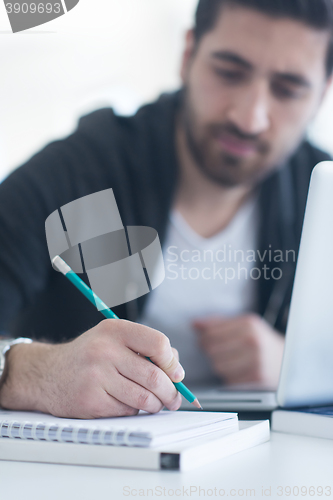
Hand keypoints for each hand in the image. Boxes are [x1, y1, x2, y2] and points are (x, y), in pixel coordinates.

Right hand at [0, 319, 183, 417]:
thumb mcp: (114, 340)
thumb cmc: (90, 357)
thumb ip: (146, 348)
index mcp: (115, 330)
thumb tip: (177, 370)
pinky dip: (133, 411)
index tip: (176, 374)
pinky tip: (125, 404)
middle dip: (171, 393)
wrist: (48, 374)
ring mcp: (96, 376)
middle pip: (155, 376)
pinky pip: (127, 411)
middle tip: (174, 399)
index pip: (158, 343)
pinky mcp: (91, 400)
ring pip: (144, 398)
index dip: (172, 362)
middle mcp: (105, 350)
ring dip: (155, 405)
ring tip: (154, 403)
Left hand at [193, 314, 284, 386]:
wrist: (290, 361)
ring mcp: (255, 361)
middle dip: (211, 352)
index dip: (204, 338)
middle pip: (212, 350)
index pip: (211, 333)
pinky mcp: (256, 378)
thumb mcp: (245, 325)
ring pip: (218, 366)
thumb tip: (194, 323)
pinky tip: (240, 370)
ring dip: (220, 365)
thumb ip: (218, 323)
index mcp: (248, 324)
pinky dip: (230, 376)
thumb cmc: (263, 342)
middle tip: (220, 351)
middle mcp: (253, 341)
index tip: (206, 340)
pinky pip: (229, 379)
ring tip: (232, 361)